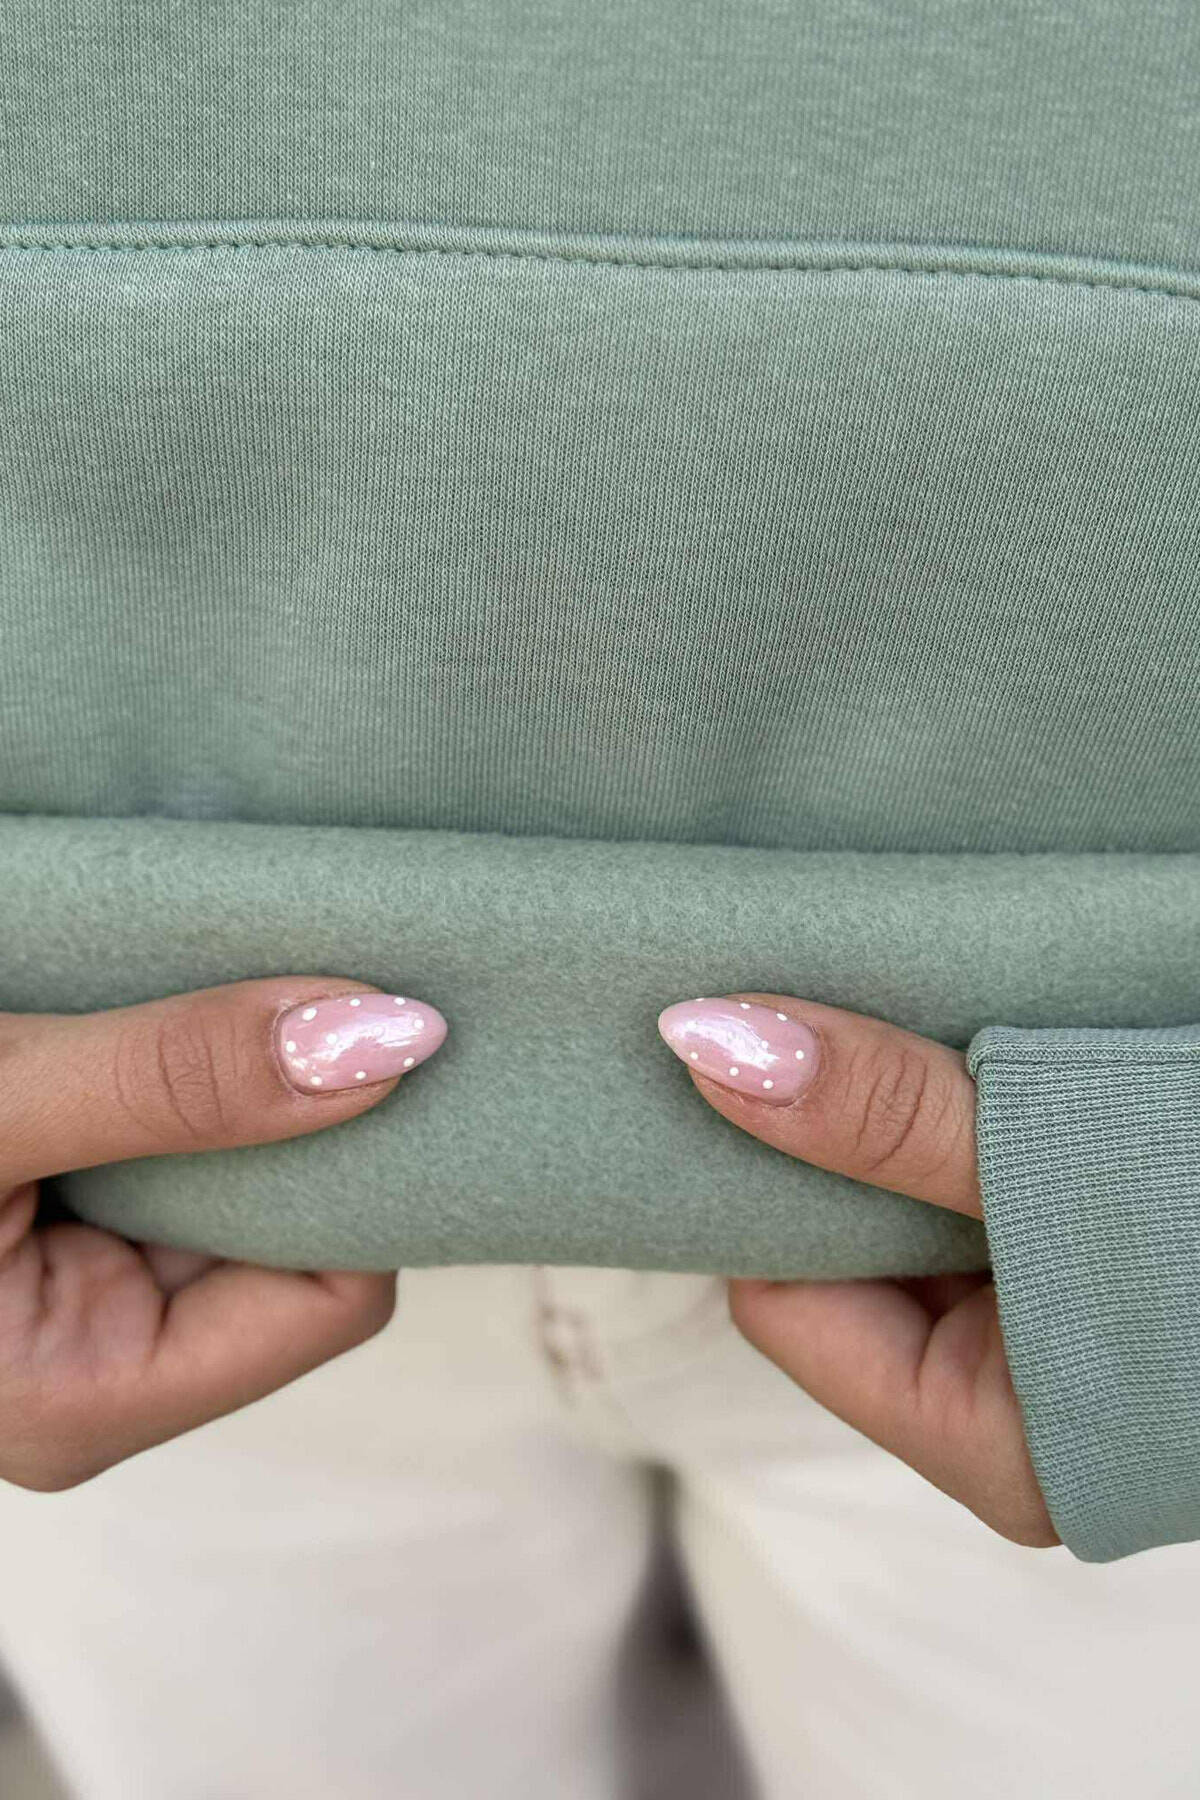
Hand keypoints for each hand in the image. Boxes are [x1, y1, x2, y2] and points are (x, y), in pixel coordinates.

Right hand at [0, 977, 446, 1489]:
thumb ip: (174, 1081)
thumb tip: (384, 1045)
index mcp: (90, 1398)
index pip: (335, 1297)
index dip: (366, 1171)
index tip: (392, 1038)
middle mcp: (99, 1364)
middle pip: (296, 1235)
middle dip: (311, 1115)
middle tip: (343, 976)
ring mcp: (78, 1298)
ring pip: (240, 1182)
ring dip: (246, 1083)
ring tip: (249, 978)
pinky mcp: (58, 1232)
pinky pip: (172, 1154)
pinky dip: (186, 1076)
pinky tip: (183, 1004)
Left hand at [658, 992, 1056, 1546]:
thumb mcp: (1062, 1173)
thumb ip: (896, 1120)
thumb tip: (714, 1045)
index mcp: (992, 1448)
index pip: (785, 1303)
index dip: (763, 1181)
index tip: (735, 1054)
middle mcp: (1014, 1418)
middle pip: (845, 1263)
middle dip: (827, 1144)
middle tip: (791, 1006)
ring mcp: (1057, 1356)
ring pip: (915, 1226)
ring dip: (906, 1128)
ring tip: (889, 1016)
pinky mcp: (1094, 1293)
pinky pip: (985, 1208)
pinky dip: (970, 1132)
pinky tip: (972, 1049)